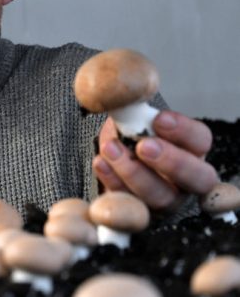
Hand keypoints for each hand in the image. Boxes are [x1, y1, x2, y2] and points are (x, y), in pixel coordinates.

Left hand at [92, 111, 218, 210]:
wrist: (108, 152)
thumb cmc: (127, 132)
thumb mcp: (131, 115)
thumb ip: (133, 105)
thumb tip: (122, 89)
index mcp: (191, 149)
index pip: (201, 140)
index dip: (184, 131)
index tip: (159, 119)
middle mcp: (187, 178)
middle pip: (197, 177)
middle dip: (171, 161)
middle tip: (143, 146)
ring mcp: (166, 199)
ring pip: (162, 196)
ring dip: (134, 172)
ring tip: (110, 149)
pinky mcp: (141, 212)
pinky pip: (131, 203)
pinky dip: (114, 183)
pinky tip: (100, 163)